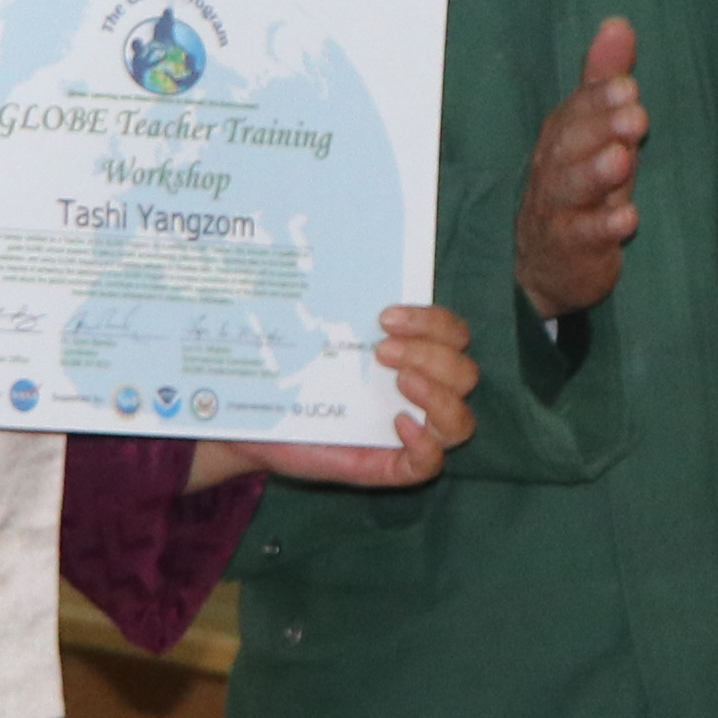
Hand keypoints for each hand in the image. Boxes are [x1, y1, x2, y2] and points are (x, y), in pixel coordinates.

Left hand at [201, 302, 478, 490]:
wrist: (252, 417)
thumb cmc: (289, 368)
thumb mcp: (316, 330)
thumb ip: (336, 301)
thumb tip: (332, 250)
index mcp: (412, 352)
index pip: (453, 333)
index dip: (433, 321)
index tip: (385, 316)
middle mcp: (419, 391)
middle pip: (465, 372)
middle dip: (430, 353)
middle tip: (382, 349)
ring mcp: (409, 432)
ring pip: (460, 420)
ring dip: (438, 395)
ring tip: (398, 381)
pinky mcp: (390, 467)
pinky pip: (430, 464)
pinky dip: (424, 444)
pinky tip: (396, 424)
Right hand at [515, 14, 646, 317]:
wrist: (546, 268)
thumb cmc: (578, 189)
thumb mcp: (592, 134)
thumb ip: (602, 83)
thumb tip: (618, 25)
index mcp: (561, 138)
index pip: (575, 111)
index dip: (598, 98)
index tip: (629, 87)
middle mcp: (552, 170)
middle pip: (569, 144)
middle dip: (600, 127)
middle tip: (635, 115)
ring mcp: (556, 211)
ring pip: (569, 188)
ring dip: (596, 173)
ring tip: (622, 159)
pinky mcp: (568, 251)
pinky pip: (582, 238)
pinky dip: (602, 228)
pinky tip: (628, 219)